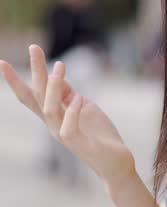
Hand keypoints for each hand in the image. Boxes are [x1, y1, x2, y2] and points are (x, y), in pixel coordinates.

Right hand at [0, 45, 135, 187]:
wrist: (115, 160)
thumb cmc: (98, 133)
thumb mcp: (82, 106)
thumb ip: (67, 94)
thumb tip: (55, 74)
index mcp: (54, 115)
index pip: (30, 96)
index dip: (16, 80)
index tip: (3, 62)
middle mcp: (54, 124)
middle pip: (37, 96)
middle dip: (35, 71)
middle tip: (34, 47)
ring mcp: (64, 134)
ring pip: (49, 109)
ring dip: (53, 87)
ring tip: (60, 66)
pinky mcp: (78, 143)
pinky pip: (68, 127)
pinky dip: (71, 112)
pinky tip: (77, 98)